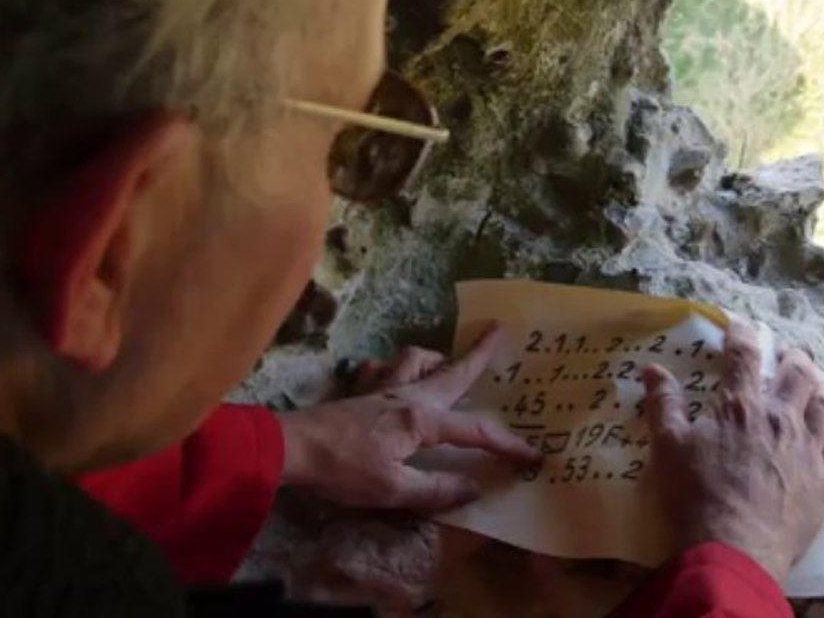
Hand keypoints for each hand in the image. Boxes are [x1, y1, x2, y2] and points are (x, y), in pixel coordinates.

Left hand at [278, 328, 539, 511]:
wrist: (291, 448)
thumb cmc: (343, 471)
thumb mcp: (395, 490)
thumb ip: (437, 490)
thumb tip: (474, 487)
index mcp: (421, 420)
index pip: (475, 431)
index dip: (506, 444)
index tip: (532, 454)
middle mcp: (406, 396)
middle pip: (451, 371)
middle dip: (478, 354)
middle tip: (499, 332)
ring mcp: (380, 390)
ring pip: (414, 360)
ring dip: (434, 359)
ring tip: (445, 365)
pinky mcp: (357, 393)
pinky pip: (379, 370)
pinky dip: (392, 369)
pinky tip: (391, 378)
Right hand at [642, 323, 823, 582]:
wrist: (734, 548)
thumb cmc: (695, 495)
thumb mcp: (667, 447)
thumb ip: (663, 404)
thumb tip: (652, 368)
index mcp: (741, 406)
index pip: (744, 356)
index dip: (743, 334)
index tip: (741, 324)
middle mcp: (781, 418)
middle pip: (798, 373)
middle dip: (793, 357)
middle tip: (788, 355)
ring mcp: (809, 448)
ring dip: (821, 389)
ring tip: (816, 385)